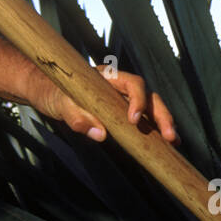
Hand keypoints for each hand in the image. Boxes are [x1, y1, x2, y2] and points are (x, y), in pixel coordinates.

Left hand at [0, 30, 178, 143]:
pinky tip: (164, 144)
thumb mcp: (60, 104)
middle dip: (162, 115)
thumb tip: (101, 134)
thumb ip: (78, 118)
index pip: (132, 83)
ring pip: (150, 108)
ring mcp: (122, 98)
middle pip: (150, 96)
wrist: (46, 90)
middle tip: (170, 137)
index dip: (137, 101)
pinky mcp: (121, 112)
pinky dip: (152, 130)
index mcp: (107, 76)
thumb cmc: (53, 92)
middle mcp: (119, 85)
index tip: (134, 121)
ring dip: (162, 124)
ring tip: (173, 143)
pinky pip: (141, 119)